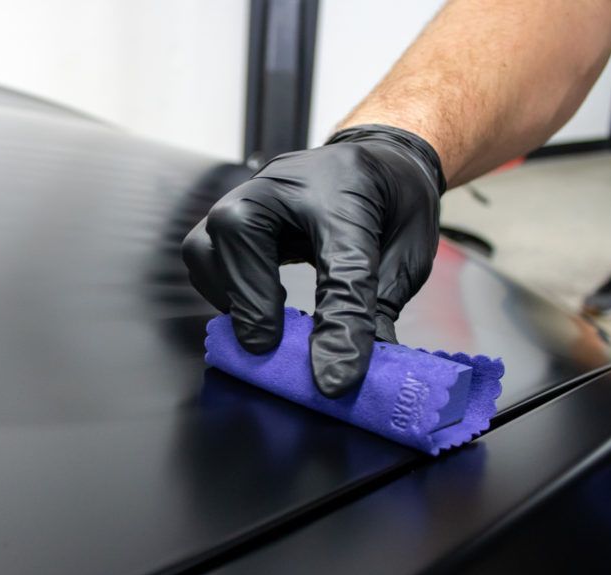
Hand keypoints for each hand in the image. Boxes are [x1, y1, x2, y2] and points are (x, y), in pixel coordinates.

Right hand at [182, 124, 444, 396]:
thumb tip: (363, 365)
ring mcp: (245, 195)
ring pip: (206, 248)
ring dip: (230, 297)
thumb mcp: (408, 252)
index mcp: (347, 194)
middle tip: (271, 347)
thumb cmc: (388, 202)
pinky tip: (253, 306)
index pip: (341, 266)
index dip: (340, 326)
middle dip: (252, 301)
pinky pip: (202, 257)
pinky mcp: (224, 216)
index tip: (336, 380)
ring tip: (265, 326)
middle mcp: (283, 185)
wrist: (370, 158)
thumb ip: (381, 304)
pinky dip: (220, 290)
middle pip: (241, 235)